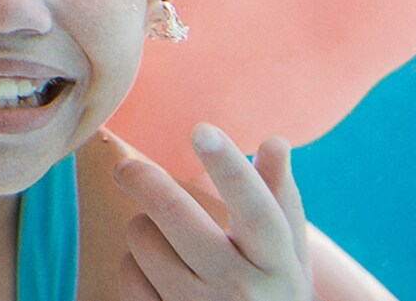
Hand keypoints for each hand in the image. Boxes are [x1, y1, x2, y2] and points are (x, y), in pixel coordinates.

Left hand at [116, 125, 312, 300]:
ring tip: (163, 235)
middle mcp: (240, 288)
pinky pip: (129, 273)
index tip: (200, 130)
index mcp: (277, 263)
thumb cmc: (274, 294)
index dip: (229, 167)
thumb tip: (276, 141)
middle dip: (143, 179)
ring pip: (144, 239)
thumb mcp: (290, 255)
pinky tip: (156, 272)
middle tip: (125, 166)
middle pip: (176, 218)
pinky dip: (135, 263)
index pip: (256, 208)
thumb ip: (281, 197)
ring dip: (143, 225)